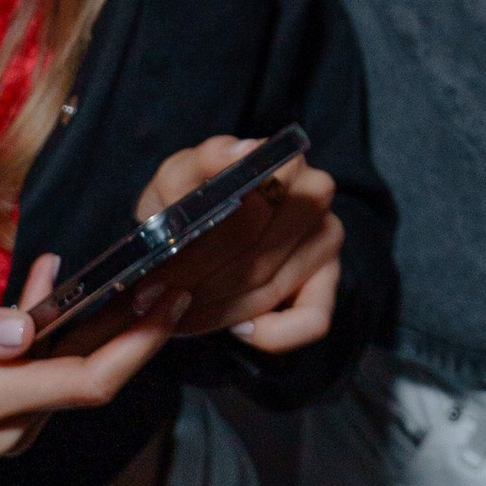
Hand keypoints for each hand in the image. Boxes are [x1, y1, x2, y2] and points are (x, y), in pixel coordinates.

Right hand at [0, 259, 178, 466]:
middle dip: (128, 328)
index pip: (87, 382)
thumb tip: (23, 331)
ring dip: (90, 318)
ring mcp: (2, 424)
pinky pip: (34, 366)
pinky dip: (43, 323)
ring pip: (61, 364)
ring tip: (123, 272)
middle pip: (86, 373)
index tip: (174, 301)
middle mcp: (5, 427)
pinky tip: (46, 277)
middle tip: (164, 282)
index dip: (138, 343)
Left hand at [124, 137, 344, 354]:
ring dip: (221, 314)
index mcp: (281, 161)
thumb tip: (242, 152)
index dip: (197, 256)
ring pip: (272, 290)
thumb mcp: (178, 179)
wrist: (206, 227)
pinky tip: (240, 329)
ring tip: (181, 318)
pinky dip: (271, 334)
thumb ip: (199, 161)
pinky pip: (312, 320)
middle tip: (159, 305)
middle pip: (256, 257)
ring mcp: (327, 236)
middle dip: (200, 288)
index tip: (155, 279)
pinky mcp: (331, 277)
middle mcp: (316, 193)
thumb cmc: (190, 201)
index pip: (248, 217)